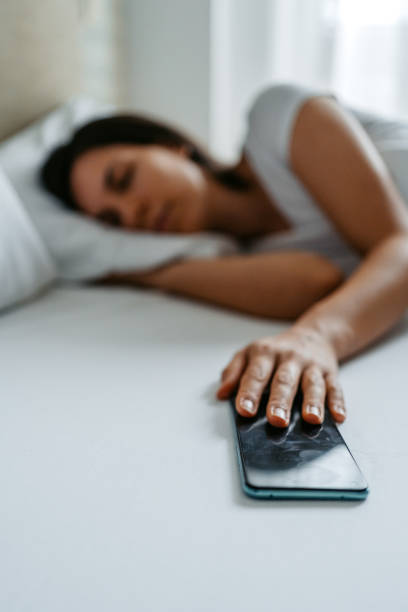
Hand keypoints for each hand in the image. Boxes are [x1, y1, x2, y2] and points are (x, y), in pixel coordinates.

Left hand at [216, 326, 346, 426]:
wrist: (313, 336)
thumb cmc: (275, 351)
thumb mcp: (249, 353)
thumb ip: (233, 371)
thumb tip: (221, 394)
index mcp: (265, 354)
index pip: (255, 374)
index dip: (249, 392)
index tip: (244, 410)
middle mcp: (289, 359)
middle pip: (284, 381)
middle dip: (280, 401)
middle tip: (276, 420)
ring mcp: (311, 366)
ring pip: (312, 384)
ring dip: (312, 402)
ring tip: (311, 419)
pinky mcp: (330, 373)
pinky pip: (335, 388)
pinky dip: (338, 403)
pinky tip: (337, 416)